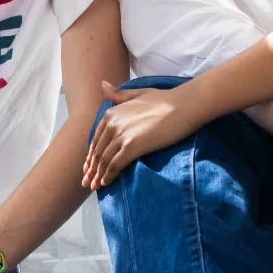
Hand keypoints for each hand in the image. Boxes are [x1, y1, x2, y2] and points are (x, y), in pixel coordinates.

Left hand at [82, 81, 203, 188]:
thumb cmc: (165, 100)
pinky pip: (115, 165)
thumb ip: (119, 95)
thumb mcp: (138, 94)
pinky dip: (109, 176)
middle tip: (88, 183)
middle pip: (98, 152)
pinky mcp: (132, 146)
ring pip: (104, 160)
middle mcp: (112, 124)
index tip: (89, 168)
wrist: (184, 106)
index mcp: (111, 113)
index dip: (91, 156)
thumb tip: (102, 85)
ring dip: (98, 176)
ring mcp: (121, 135)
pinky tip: (107, 183)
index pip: (96, 140)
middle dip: (92, 169)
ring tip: (96, 187)